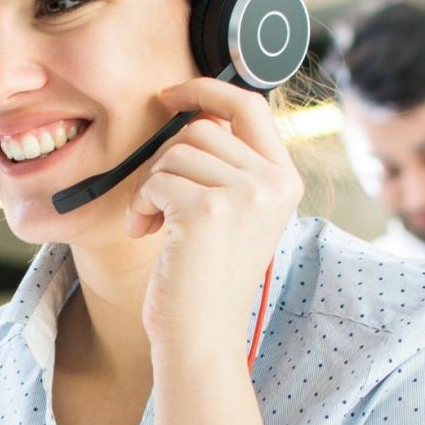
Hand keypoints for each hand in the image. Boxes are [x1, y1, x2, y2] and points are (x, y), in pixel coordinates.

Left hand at [125, 78, 302, 356]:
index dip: (206, 89)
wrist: (201, 334)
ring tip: (156, 224)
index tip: (170, 94)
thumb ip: (227, 164)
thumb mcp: (235, 213)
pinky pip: (155, 181)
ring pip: (174, 153)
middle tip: (159, 200)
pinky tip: (147, 234)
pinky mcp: (207, 210)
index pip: (251, 105)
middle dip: (167, 160)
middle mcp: (273, 184)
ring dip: (151, 187)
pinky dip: (140, 206)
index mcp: (284, 180)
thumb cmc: (205, 276)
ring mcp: (243, 195)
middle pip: (201, 128)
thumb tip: (193, 111)